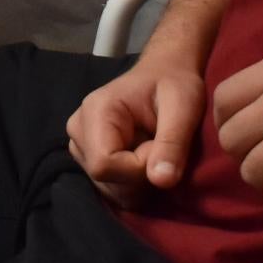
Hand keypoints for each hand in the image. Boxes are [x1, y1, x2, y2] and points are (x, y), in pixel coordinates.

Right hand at [66, 49, 207, 206]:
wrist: (165, 74)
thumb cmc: (175, 84)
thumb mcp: (183, 108)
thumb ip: (172, 143)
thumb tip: (161, 180)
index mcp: (95, 112)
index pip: (104, 164)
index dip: (138, 169)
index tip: (161, 149)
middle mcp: (79, 130)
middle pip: (105, 180)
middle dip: (141, 175)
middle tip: (160, 147)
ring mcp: (81, 145)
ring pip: (109, 189)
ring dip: (140, 180)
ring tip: (153, 149)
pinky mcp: (89, 158)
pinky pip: (112, 188)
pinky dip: (135, 183)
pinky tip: (145, 158)